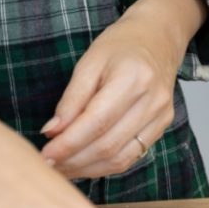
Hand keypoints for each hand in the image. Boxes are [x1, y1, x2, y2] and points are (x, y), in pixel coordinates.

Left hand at [40, 0, 206, 178]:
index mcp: (132, 77)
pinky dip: (105, 166)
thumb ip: (71, 99)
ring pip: (121, 157)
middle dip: (74, 160)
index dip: (68, 144)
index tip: (45, 154)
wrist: (158, 39)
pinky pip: (132, 156)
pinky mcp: (163, 125)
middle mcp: (152, 100)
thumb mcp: (88, 62)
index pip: (96, 122)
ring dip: (88, 168)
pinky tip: (85, 164)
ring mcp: (161, 115)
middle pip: (108, 145)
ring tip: (63, 168)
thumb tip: (52, 132)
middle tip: (48, 165)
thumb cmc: (121, 45)